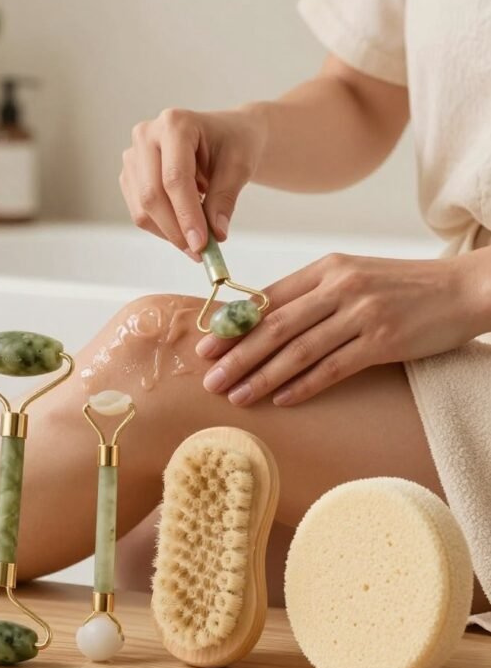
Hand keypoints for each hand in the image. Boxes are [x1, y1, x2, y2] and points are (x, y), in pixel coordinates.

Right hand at [120, 105, 265, 255]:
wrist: (226, 136)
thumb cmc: (234, 143)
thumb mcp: (240, 167)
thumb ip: (225, 199)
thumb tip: (216, 234)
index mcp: (175, 124)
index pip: (175, 177)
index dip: (186, 215)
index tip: (202, 244)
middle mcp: (146, 135)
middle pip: (152, 194)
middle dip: (176, 230)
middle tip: (200, 252)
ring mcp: (133, 155)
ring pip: (142, 208)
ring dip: (169, 233)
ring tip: (198, 240)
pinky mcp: (130, 175)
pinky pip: (140, 212)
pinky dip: (163, 229)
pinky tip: (185, 228)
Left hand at [196, 252, 478, 405]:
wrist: (461, 289)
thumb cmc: (403, 287)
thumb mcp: (354, 277)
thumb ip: (314, 294)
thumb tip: (265, 321)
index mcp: (327, 267)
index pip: (269, 298)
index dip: (234, 326)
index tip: (207, 347)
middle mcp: (340, 286)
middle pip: (276, 325)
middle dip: (237, 355)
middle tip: (210, 378)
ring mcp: (361, 313)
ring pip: (299, 349)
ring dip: (262, 376)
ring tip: (237, 395)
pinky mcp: (382, 341)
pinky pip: (333, 368)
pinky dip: (304, 385)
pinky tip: (282, 400)